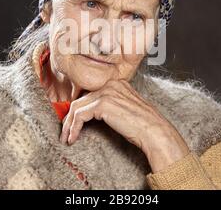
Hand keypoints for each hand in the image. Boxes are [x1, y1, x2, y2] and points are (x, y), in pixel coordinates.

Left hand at [60, 79, 189, 172]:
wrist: (154, 131)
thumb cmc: (143, 125)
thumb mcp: (125, 109)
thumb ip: (110, 106)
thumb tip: (90, 113)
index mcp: (117, 83)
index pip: (90, 95)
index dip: (78, 110)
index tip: (72, 123)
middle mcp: (111, 84)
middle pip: (81, 99)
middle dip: (70, 117)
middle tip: (66, 132)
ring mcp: (106, 92)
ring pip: (77, 107)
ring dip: (69, 124)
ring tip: (67, 137)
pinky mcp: (102, 103)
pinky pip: (80, 115)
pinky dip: (74, 128)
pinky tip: (73, 138)